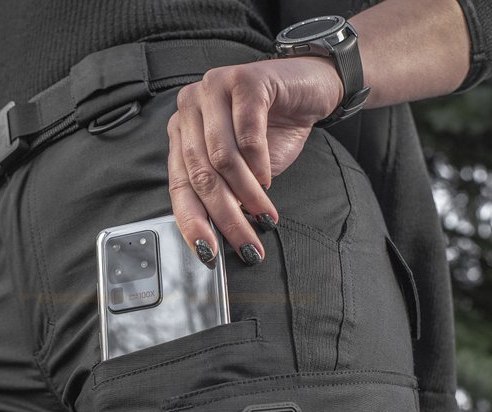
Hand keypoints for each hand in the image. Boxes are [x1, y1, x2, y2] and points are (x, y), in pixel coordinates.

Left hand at [167, 57, 342, 265]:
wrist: (312, 87)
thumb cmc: (273, 131)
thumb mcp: (242, 170)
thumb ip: (224, 194)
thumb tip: (215, 236)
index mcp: (182, 132)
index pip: (179, 184)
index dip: (192, 222)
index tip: (208, 252)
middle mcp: (190, 108)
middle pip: (201, 175)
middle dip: (225, 217)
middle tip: (247, 244)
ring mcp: (214, 89)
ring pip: (223, 159)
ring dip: (246, 195)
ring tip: (264, 215)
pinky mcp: (244, 80)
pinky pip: (248, 136)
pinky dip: (259, 165)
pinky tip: (267, 178)